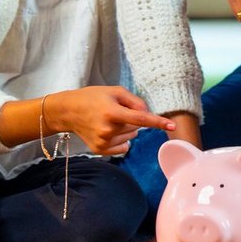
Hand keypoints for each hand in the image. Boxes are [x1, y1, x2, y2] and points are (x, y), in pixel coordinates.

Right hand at [43, 86, 174, 155]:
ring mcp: (103, 142)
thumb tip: (147, 114)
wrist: (68, 111)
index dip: (158, 122)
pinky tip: (109, 132)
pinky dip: (122, 140)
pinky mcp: (100, 150)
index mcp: (112, 112)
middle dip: (132, 119)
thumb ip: (135, 101)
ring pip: (131, 137)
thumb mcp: (115, 91)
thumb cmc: (93, 98)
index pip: (140, 118)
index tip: (172, 126)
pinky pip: (124, 147)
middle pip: (137, 127)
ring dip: (126, 129)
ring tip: (109, 120)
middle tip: (115, 111)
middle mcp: (108, 129)